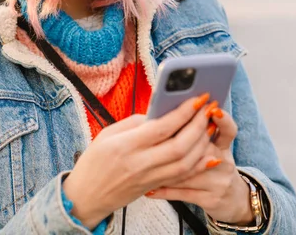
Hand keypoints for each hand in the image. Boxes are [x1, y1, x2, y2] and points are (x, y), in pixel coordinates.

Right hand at [62, 93, 212, 228]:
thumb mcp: (107, 134)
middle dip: (198, 125)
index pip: (162, 128)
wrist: (86, 197)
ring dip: (202, 143)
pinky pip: (182, 176)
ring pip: (185, 163)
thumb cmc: (94, 162)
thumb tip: (161, 113)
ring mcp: (149, 178)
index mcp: (126, 146)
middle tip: (209, 108)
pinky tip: (207, 151)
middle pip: (179, 146)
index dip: (183, 112)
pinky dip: (199, 164)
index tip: (197, 99)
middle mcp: (140, 164)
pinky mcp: (154, 187)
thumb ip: (135, 122)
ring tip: (209, 125)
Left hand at [145, 104, 254, 224]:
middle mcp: (224, 162)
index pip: (228, 130)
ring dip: (166, 168)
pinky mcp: (210, 199)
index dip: (223, 120)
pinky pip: (182, 193)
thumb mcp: (214, 148)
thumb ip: (198, 132)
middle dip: (183, 142)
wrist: (233, 200)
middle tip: (160, 136)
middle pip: (204, 149)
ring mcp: (218, 182)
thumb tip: (170, 115)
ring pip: (189, 172)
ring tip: (146, 162)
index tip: (213, 109)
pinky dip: (164, 191)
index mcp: (223, 146)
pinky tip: (149, 189)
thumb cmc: (214, 168)